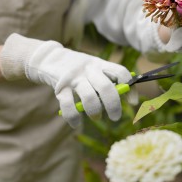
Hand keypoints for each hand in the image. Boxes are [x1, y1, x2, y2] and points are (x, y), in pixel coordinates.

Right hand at [0, 34, 131, 127]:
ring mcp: (74, 78)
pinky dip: (73, 118)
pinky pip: (68, 106)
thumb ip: (106, 78)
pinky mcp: (60, 87)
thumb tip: (126, 96)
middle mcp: (88, 69)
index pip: (120, 72)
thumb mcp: (92, 67)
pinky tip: (76, 124)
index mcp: (99, 64)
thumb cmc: (76, 68)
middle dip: (114, 105)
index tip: (132, 102)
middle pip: (106, 87)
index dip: (130, 88)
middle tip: (115, 117)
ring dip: (95, 111)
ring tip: (96, 117)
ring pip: (89, 97)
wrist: (48, 58)